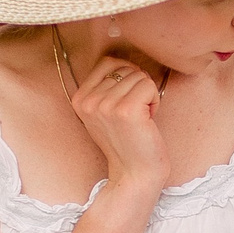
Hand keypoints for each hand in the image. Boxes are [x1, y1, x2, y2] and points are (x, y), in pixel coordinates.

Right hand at [70, 55, 167, 194]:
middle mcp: (88, 101)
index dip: (126, 76)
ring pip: (140, 76)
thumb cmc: (127, 141)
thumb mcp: (105, 111)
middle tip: (135, 115)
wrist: (135, 174)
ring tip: (140, 119)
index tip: (126, 102)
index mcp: (79, 98)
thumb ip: (105, 86)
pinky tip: (148, 120)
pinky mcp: (126, 110)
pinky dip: (155, 100)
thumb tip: (124, 58)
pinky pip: (149, 85)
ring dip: (147, 95)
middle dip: (138, 88)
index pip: (108, 62)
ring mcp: (105, 105)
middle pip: (126, 68)